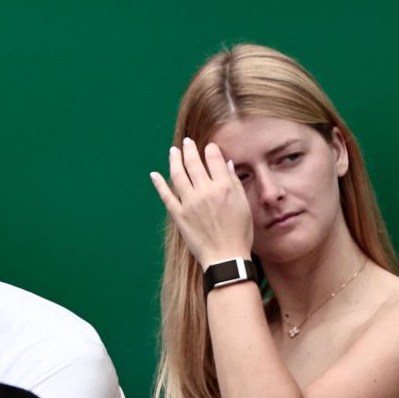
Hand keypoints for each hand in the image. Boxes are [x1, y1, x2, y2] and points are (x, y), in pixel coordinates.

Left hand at [150, 137, 253, 268]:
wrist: (225, 255)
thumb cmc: (240, 232)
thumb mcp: (243, 204)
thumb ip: (234, 183)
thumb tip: (226, 164)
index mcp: (224, 187)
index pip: (214, 159)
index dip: (210, 150)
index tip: (208, 147)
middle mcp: (205, 191)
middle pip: (194, 163)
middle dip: (189, 149)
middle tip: (186, 142)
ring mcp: (189, 202)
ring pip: (178, 175)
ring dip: (174, 160)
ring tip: (173, 151)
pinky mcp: (178, 214)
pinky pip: (166, 195)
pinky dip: (159, 184)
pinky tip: (154, 174)